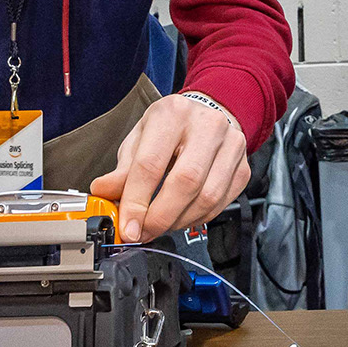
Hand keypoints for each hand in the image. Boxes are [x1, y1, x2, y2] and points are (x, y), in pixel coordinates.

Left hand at [90, 92, 250, 243]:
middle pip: (185, 182)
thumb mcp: (140, 139)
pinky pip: (220, 204)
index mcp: (173, 113)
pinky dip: (197, 218)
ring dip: (179, 221)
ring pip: (206, 197)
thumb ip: (123, 169)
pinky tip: (181, 217)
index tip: (127, 227)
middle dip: (160, 216)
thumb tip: (104, 193)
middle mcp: (207, 126)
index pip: (151, 163)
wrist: (205, 116)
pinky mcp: (243, 168)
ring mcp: (231, 146)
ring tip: (160, 224)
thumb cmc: (170, 128)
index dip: (136, 201)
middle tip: (143, 232)